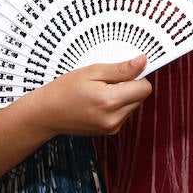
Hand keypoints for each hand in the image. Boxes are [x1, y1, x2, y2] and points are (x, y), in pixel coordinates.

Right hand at [29, 55, 150, 136]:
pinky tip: (99, 102)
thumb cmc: (64, 90)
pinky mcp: (110, 131)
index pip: (145, 88)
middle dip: (129, 86)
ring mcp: (112, 127)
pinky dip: (117, 105)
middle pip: (141, 97)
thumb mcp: (92, 72)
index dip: (136, 76)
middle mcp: (114, 118)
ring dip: (123, 96)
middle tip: (107, 81)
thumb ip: (121, 68)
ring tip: (100, 92)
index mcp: (110, 101)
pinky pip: (125, 113)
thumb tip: (142, 62)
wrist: (48, 113)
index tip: (124, 71)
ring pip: (134, 105)